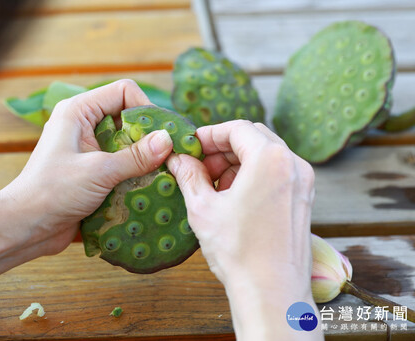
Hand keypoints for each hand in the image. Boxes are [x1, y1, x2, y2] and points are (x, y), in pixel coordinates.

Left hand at [1, 79, 172, 255]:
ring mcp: (88, 149)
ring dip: (143, 159)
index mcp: (79, 111)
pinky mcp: (92, 171)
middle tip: (167, 157)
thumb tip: (168, 140)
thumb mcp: (98, 171)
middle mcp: (84, 125)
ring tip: (161, 174)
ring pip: (127, 144)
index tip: (161, 135)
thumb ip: (135, 156)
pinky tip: (148, 187)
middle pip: (128, 118)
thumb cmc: (53, 192)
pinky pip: (121, 164)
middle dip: (148, 137)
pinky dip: (135, 174)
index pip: (123, 92)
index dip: (145, 109)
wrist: (26, 227)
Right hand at [167, 120, 320, 339]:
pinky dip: (253, 175)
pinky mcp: (303, 199)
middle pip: (254, 138)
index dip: (209, 134)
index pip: (237, 129)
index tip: (191, 147)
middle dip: (223, 148)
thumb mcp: (203, 208)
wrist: (272, 292)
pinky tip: (232, 196)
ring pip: (266, 155)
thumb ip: (189, 176)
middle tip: (199, 166)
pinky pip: (276, 173)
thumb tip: (178, 159)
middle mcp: (294, 165)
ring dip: (237, 162)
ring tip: (213, 185)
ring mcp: (303, 183)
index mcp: (271, 159)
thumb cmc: (239, 252)